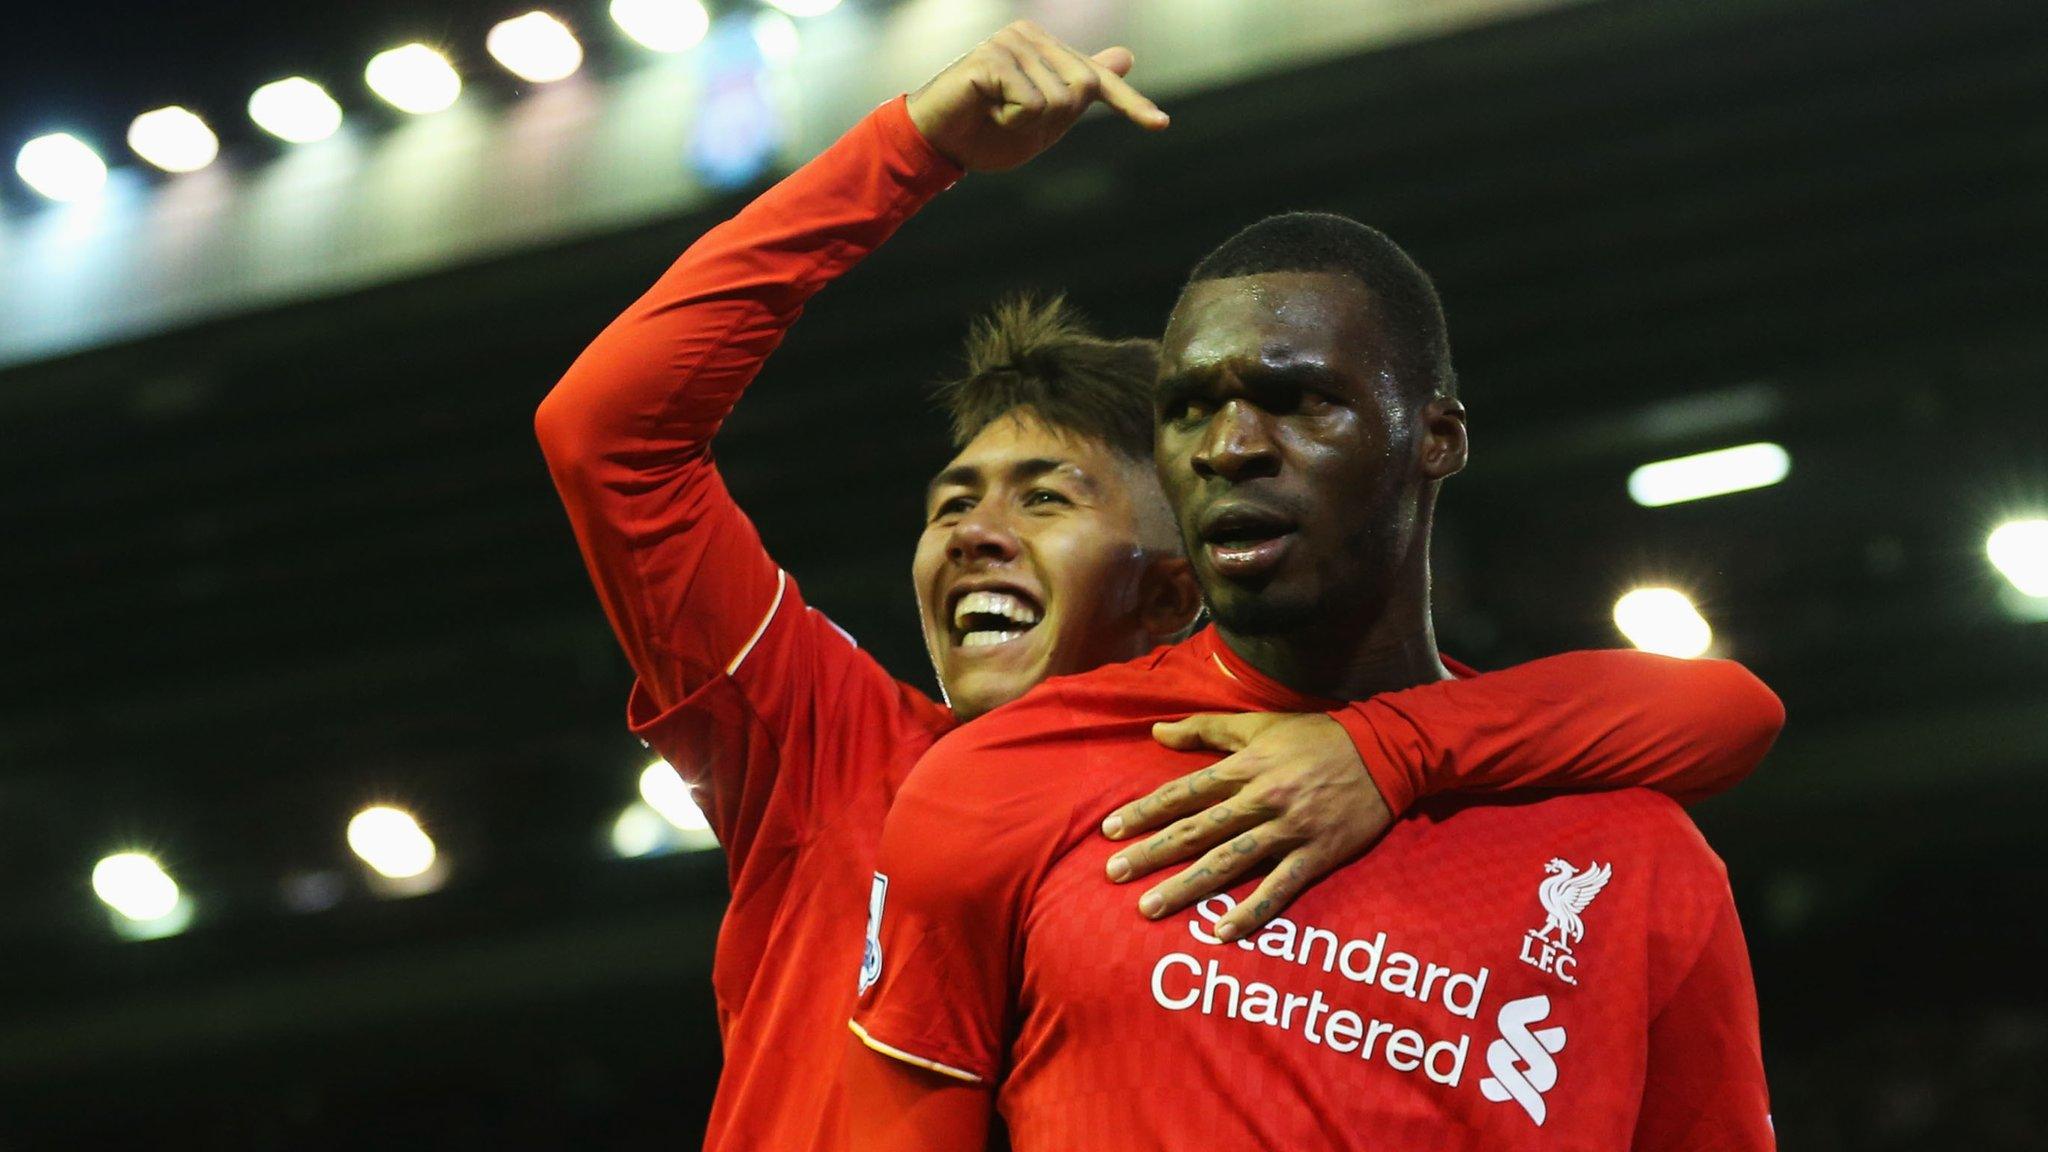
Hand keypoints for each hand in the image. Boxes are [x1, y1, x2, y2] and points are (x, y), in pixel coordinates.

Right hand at [905, 20, 1167, 171]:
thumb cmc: (986, 132)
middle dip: (1053, 120)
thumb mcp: (1044, 119)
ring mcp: (1011, 42)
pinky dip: (1011, 121)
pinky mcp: (992, 57)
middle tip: (1011, 119)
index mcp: (1047, 49)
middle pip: (1081, 90)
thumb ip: (1081, 92)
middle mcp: (1031, 36)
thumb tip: (1127, 57)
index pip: (1097, 79)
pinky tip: (985, 110)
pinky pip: (1030, 103)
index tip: (1160, 125)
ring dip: (1026, 124)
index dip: (1130, 105)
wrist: (937, 142)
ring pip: (1057, 99)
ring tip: (995, 113)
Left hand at [1100, 713, 1392, 941]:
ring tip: (1150, 908)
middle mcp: (1261, 800)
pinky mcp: (1316, 855)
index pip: (1184, 792)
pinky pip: (1279, 888)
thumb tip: (1157, 730)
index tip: (1110, 830)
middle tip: (1113, 874)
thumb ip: (1206, 729)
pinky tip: (1221, 931)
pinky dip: (1251, 911)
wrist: (1385, 751)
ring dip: (1187, 887)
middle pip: (1196, 830)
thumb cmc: (1317, 736)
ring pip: (1228, 862)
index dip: (1145, 811)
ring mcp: (1289, 830)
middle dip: (1151, 853)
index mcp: (1245, 768)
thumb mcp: (1260, 725)